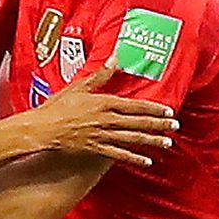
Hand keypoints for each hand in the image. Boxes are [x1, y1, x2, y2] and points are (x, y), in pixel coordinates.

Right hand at [22, 63, 176, 166]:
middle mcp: (107, 119)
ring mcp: (102, 136)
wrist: (42, 129)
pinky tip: (147, 161)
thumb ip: (100, 75)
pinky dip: (134, 158)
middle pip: (138, 122)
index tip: (169, 110)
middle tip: (175, 126)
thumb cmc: (57, 107)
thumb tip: (115, 58)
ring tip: (167, 143)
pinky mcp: (96, 149)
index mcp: (104, 102)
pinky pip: (119, 155)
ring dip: (151, 141)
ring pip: (132, 138)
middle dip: (158, 124)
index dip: (153, 108)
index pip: (135, 105)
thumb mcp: (78, 87)